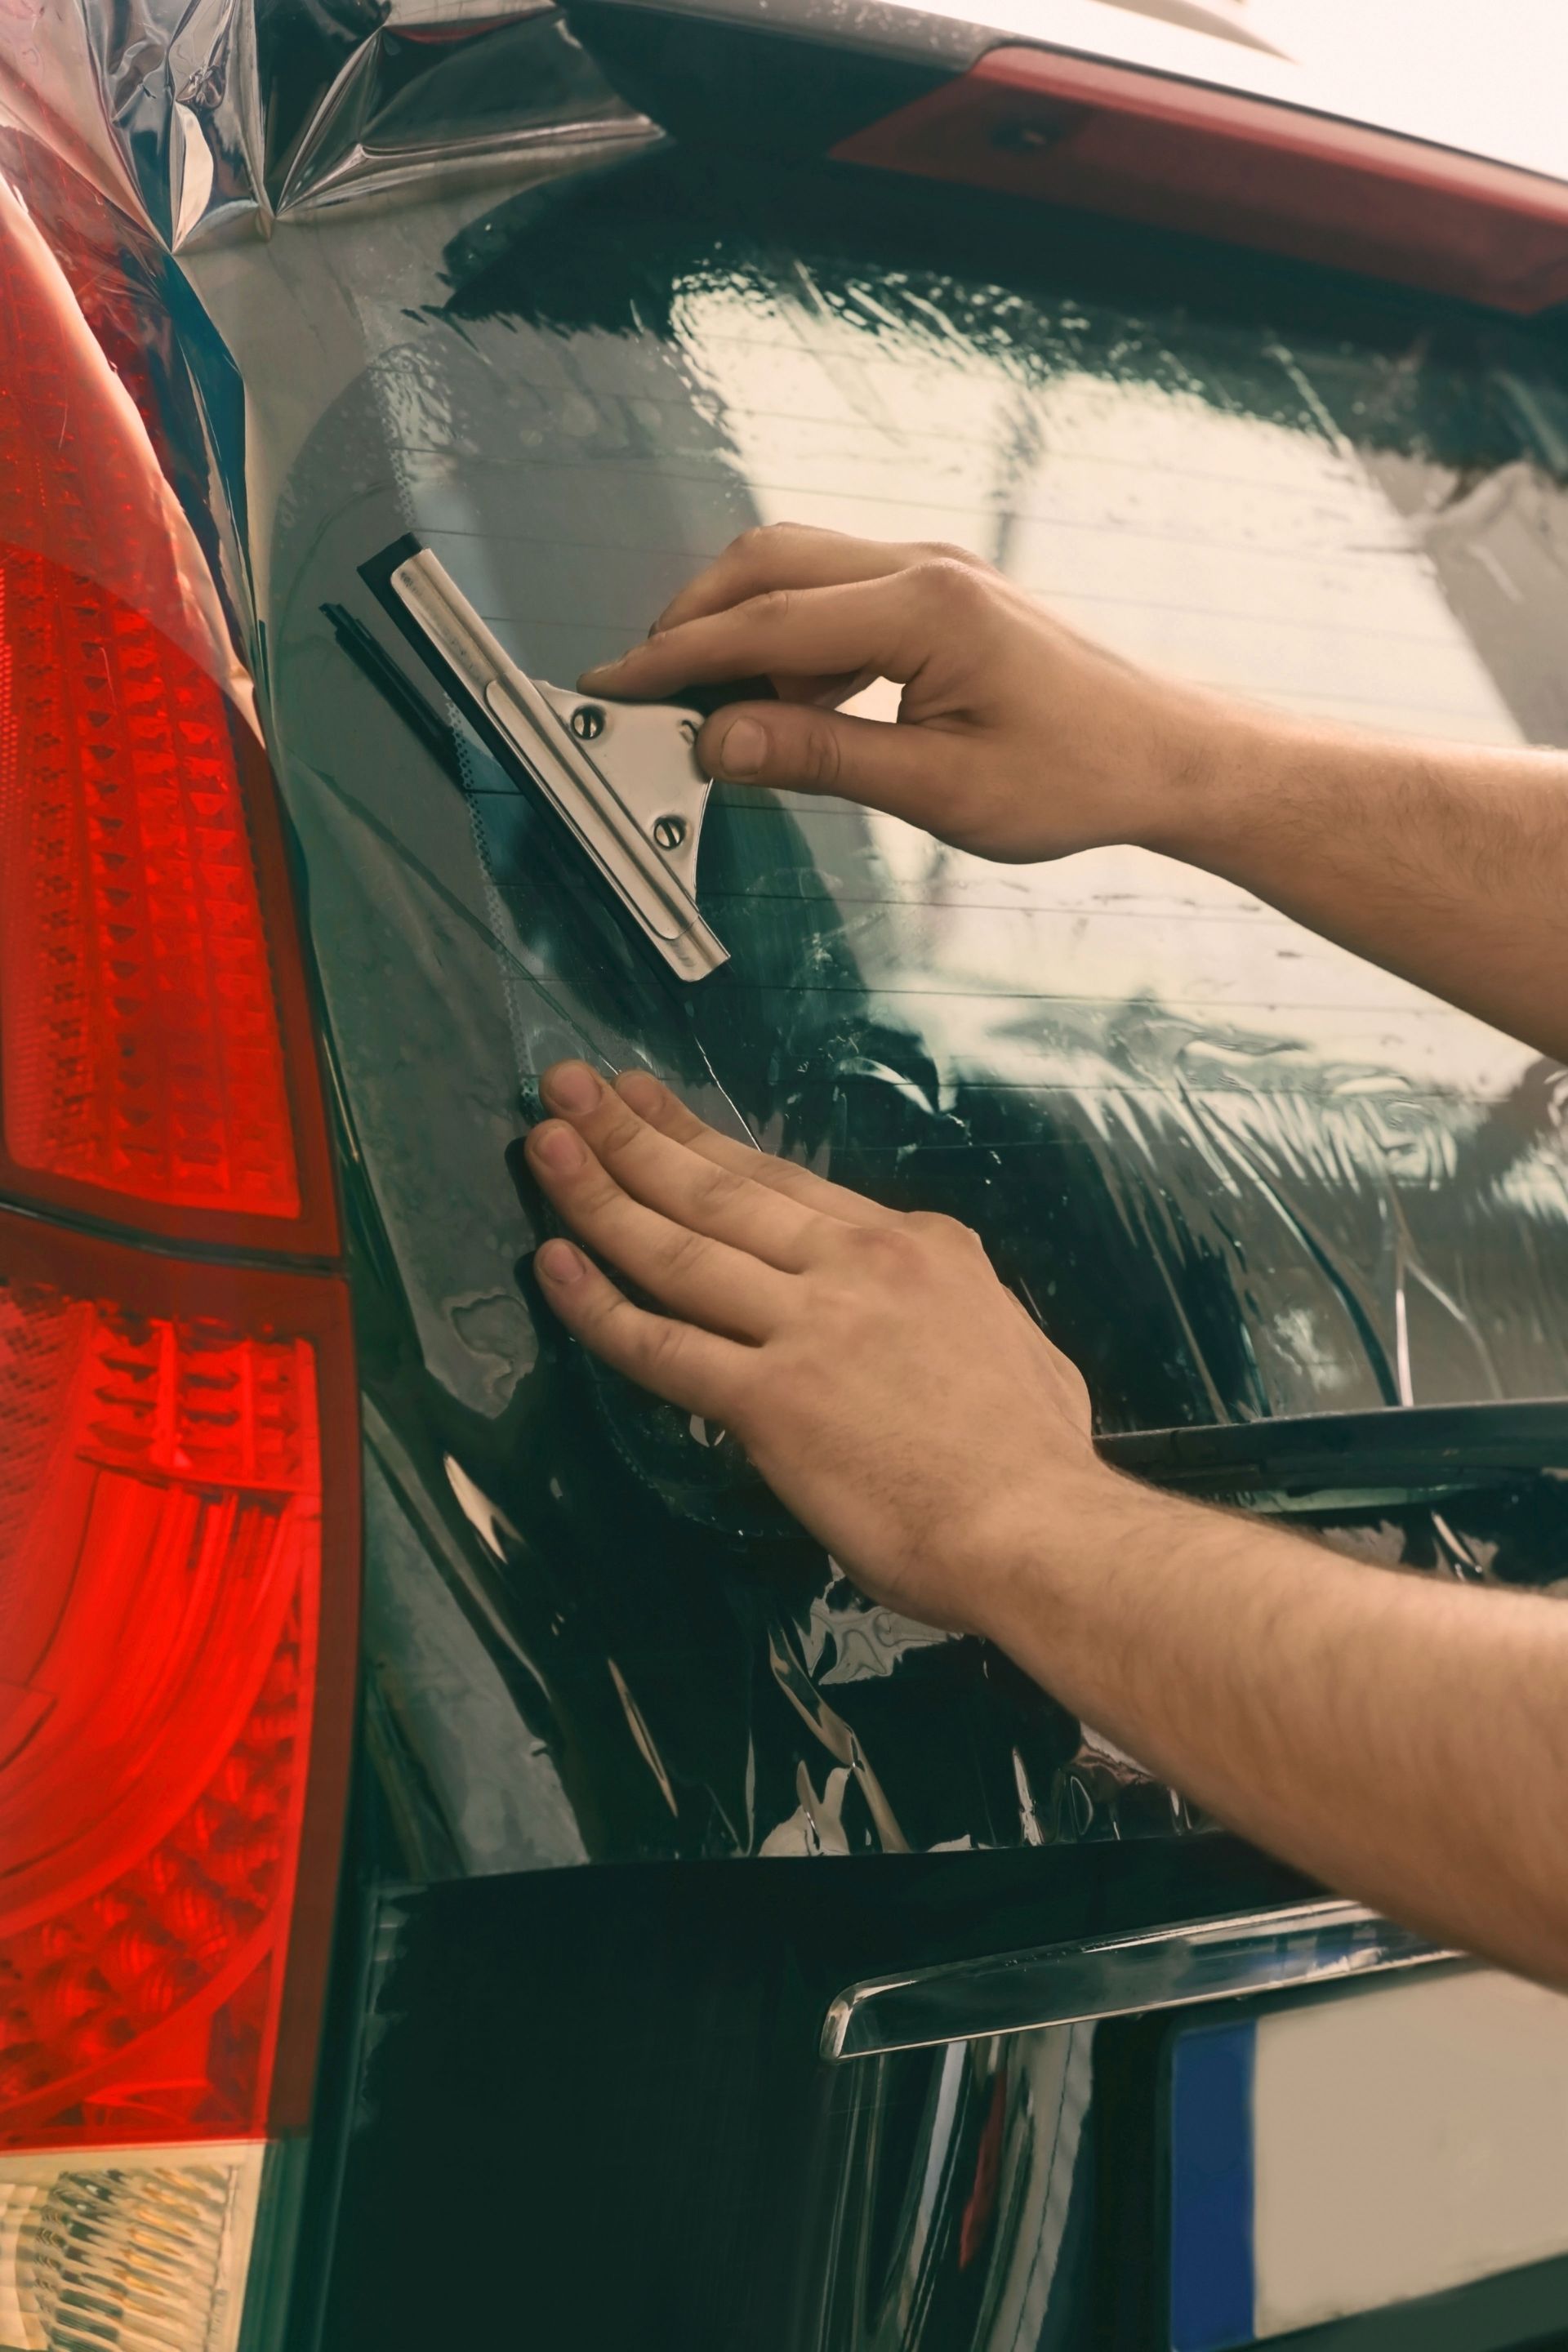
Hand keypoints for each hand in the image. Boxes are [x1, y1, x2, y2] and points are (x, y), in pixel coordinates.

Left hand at [525, 1059, 1112, 1632]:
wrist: (1042, 1528)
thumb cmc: (1037, 1455)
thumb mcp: (1009, 1333)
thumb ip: (956, 1300)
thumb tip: (940, 1303)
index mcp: (913, 1246)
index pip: (782, 1179)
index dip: (701, 1137)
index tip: (646, 1103)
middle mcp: (854, 1265)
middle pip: (719, 1188)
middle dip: (633, 1133)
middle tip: (567, 1087)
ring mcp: (809, 1327)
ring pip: (680, 1247)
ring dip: (600, 1190)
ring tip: (544, 1142)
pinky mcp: (771, 1400)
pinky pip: (663, 1346)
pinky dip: (601, 1306)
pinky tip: (554, 1265)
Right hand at [577, 521, 1246, 861]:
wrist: (1169, 756)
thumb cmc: (1078, 777)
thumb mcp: (940, 791)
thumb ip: (821, 757)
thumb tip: (720, 745)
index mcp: (923, 608)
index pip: (764, 620)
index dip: (677, 656)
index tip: (613, 686)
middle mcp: (923, 567)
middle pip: (766, 563)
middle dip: (692, 620)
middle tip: (646, 694)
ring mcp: (934, 572)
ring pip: (796, 570)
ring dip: (740, 629)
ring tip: (714, 713)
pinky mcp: (941, 595)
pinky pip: (837, 595)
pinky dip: (790, 641)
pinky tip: (788, 709)